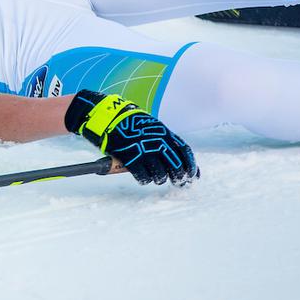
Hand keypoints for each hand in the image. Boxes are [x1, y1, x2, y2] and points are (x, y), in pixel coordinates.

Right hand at [65, 91, 198, 185]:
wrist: (106, 116)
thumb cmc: (128, 123)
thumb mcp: (150, 127)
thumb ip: (163, 141)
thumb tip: (176, 158)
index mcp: (164, 133)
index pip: (184, 152)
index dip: (191, 166)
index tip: (193, 176)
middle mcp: (157, 142)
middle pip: (175, 165)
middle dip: (178, 177)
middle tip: (178, 183)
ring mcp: (144, 151)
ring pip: (160, 174)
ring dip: (160, 179)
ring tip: (156, 179)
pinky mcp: (131, 158)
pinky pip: (143, 175)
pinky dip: (144, 179)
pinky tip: (143, 179)